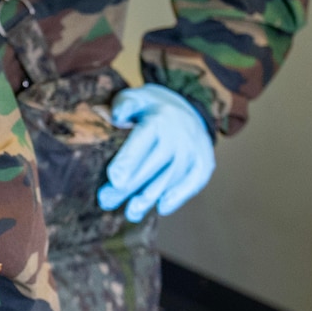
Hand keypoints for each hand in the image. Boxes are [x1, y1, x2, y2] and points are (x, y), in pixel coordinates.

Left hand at [96, 84, 214, 221]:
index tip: (114, 178)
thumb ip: (123, 105)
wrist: (188, 108)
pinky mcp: (204, 164)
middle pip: (153, 166)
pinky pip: (192, 183)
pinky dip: (178, 197)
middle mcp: (180, 136)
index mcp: (159, 119)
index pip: (142, 142)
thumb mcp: (135, 98)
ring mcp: (195, 151)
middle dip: (129, 186)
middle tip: (107, 201)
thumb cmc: (151, 108)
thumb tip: (116, 116)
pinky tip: (162, 208)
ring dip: (150, 197)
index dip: (128, 161)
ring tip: (130, 212)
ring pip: (170, 178)